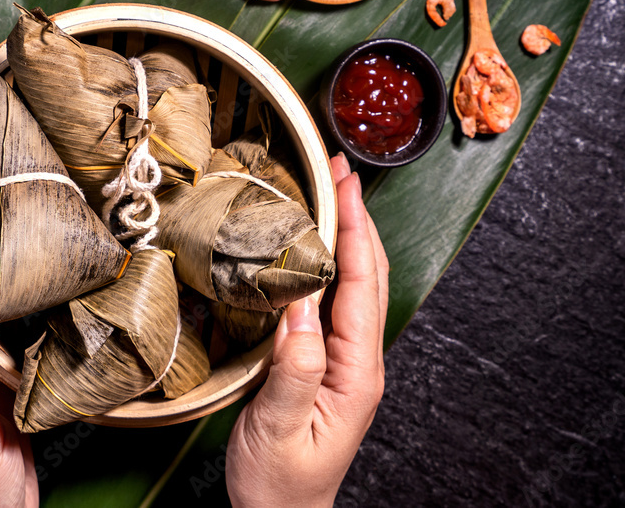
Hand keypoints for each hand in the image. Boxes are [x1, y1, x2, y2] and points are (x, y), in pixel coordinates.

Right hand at [226, 152, 388, 506]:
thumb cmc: (281, 484)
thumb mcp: (279, 429)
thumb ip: (293, 369)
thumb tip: (298, 304)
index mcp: (355, 372)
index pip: (361, 286)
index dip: (354, 230)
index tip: (344, 183)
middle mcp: (357, 359)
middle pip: (366, 275)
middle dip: (356, 217)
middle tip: (338, 168)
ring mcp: (343, 359)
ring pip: (352, 284)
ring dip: (345, 233)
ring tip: (329, 191)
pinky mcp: (323, 361)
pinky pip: (331, 300)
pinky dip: (325, 261)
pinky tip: (308, 246)